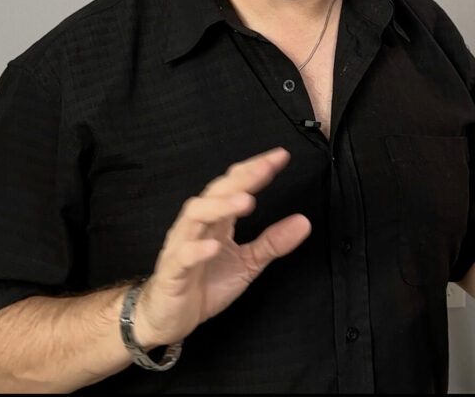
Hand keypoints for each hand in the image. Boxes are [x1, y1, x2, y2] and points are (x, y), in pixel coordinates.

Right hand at [133, 147, 311, 347]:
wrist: (169, 318)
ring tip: (246, 201)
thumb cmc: (206, 284)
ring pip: (195, 216)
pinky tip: (215, 246)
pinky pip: (182, 256)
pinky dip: (197, 250)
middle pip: (216, 192)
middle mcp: (197, 225)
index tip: (281, 156)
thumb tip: (304, 222)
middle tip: (266, 169)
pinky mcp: (172, 272)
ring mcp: (182, 246)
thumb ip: (272, 242)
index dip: (255, 169)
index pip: (234, 185)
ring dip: (221, 206)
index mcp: (216, 219)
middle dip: (241, 179)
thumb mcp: (247, 263)